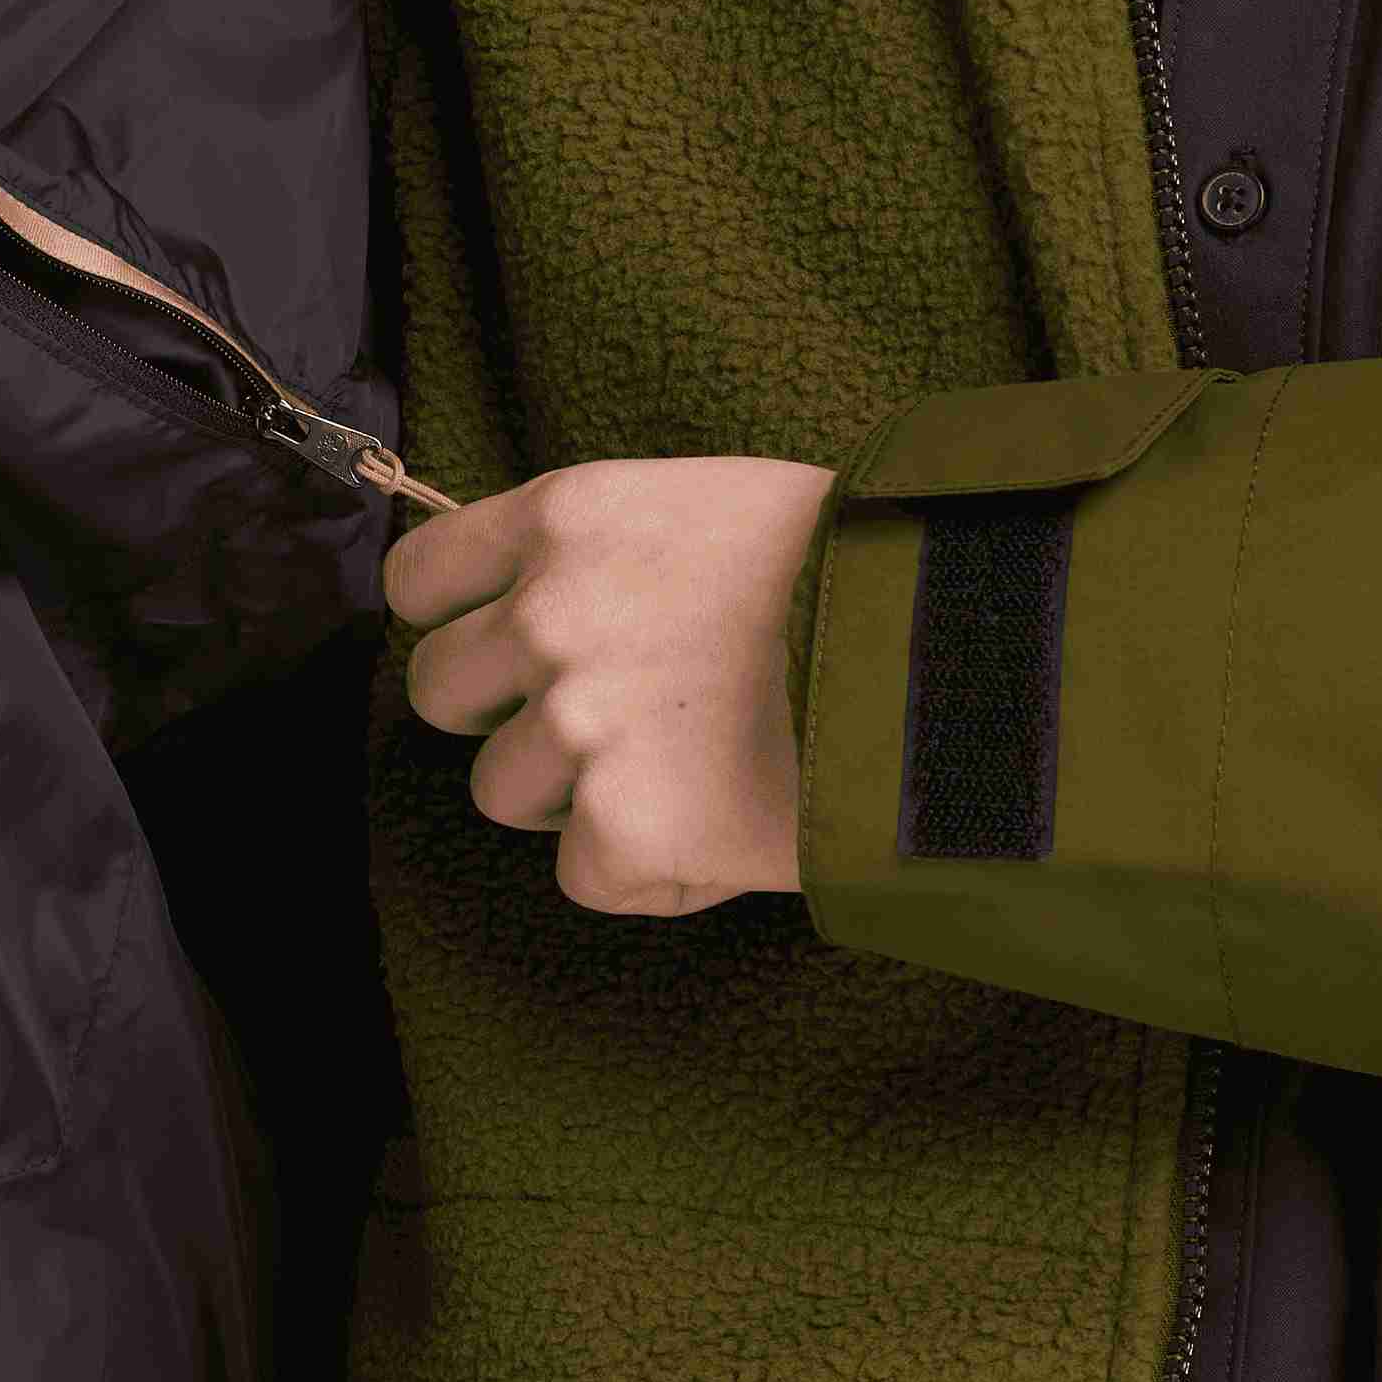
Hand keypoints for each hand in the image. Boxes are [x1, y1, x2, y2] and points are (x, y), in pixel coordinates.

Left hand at [385, 456, 837, 915]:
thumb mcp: (718, 506)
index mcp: (567, 516)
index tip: (499, 641)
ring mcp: (578, 726)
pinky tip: (729, 826)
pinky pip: (584, 875)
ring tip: (685, 772)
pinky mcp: (623, 827)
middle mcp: (548, 615)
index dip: (455, 619)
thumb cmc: (864, 567)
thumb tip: (539, 607)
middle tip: (599, 720)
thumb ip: (613, 555)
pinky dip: (647, 869)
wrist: (961, 653)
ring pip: (500, 789)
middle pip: (436, 689)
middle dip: (500, 712)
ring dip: (573, 795)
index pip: (419, 577)